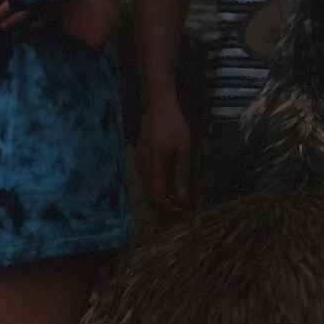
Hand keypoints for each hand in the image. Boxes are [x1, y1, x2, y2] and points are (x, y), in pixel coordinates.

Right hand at [136, 96, 192, 223]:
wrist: (157, 106)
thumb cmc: (173, 126)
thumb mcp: (182, 151)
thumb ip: (181, 176)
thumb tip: (181, 199)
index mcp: (152, 168)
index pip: (158, 199)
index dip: (169, 212)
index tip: (183, 218)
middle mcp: (142, 169)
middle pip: (150, 198)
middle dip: (164, 210)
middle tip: (181, 216)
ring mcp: (140, 164)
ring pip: (147, 190)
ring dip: (161, 201)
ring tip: (177, 206)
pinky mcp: (141, 159)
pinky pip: (147, 181)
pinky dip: (157, 191)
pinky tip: (169, 190)